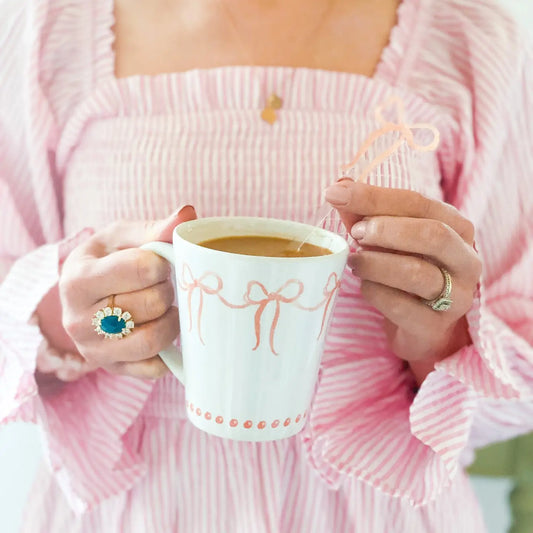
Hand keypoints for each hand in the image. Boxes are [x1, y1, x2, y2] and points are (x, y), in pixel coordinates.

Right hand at [58, 206, 196, 379]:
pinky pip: (154, 367)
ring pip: (153, 338)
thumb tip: (188, 214)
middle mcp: (78, 320)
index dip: (162, 263)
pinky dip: (167, 349)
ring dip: (171, 319)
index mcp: (78, 279)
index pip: (141, 269)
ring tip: (164, 307)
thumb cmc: (107, 260)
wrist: (84, 295)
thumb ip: (156, 229)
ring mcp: (94, 350)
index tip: (159, 262)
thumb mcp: (123, 237)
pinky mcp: (113, 369)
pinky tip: (160, 329)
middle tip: (161, 284)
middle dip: (166, 289)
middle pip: (151, 304)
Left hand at [325, 181, 480, 381]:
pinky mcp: (435, 327)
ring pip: (416, 272)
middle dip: (386, 229)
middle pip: (432, 234)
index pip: (417, 202)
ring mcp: (457, 296)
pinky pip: (399, 306)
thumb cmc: (407, 271)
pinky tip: (366, 286)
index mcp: (457, 227)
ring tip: (355, 262)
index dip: (374, 196)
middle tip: (355, 233)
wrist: (422, 327)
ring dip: (374, 264)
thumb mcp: (390, 240)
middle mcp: (465, 260)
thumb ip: (366, 214)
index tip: (335, 193)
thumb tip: (338, 186)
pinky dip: (374, 292)